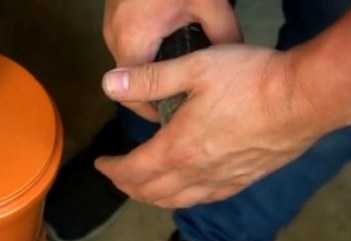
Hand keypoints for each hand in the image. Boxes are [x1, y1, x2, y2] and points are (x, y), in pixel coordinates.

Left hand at [96, 45, 338, 208]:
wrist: (308, 97)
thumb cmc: (252, 79)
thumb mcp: (194, 68)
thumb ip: (149, 79)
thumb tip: (109, 84)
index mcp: (177, 149)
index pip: (132, 171)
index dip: (112, 170)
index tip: (102, 163)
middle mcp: (196, 173)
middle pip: (151, 192)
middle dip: (127, 186)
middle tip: (117, 176)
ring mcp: (222, 180)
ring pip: (177, 201)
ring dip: (153, 197)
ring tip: (144, 188)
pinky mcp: (245, 179)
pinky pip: (206, 199)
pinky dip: (185, 199)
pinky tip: (187, 191)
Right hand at [103, 0, 240, 120]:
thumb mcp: (209, 3)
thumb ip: (224, 35)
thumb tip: (239, 62)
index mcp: (134, 41)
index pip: (134, 96)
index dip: (154, 112)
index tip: (175, 119)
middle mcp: (115, 38)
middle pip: (131, 83)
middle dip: (155, 94)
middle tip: (183, 103)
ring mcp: (111, 27)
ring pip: (130, 66)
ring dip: (150, 76)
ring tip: (178, 80)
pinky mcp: (115, 17)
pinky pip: (129, 46)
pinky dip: (147, 55)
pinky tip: (169, 51)